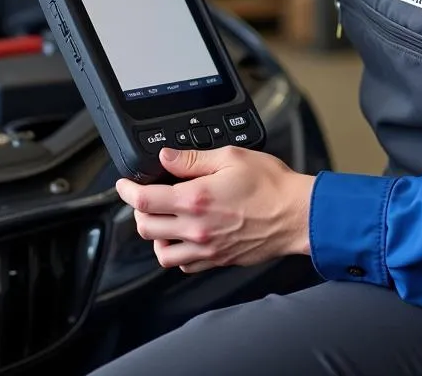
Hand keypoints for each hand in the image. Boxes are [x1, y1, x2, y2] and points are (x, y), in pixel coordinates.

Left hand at [116, 146, 315, 273]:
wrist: (296, 214)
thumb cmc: (270, 185)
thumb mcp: (230, 157)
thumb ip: (192, 159)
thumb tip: (166, 157)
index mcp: (195, 199)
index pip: (144, 200)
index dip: (127, 190)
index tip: (125, 184)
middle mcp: (196, 228)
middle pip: (146, 227)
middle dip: (138, 210)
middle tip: (145, 196)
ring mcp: (206, 248)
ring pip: (161, 252)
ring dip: (155, 235)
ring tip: (162, 219)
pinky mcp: (218, 260)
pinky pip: (184, 264)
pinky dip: (176, 252)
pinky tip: (183, 236)